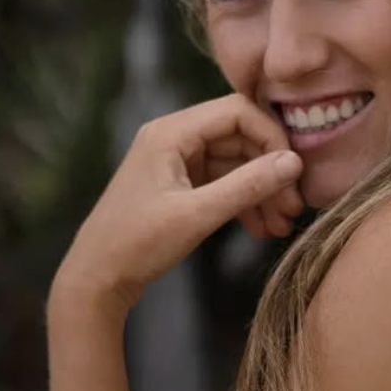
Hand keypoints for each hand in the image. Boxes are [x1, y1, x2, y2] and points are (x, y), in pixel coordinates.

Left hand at [52, 95, 302, 314]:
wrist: (96, 278)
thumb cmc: (137, 243)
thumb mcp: (197, 215)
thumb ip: (247, 186)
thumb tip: (293, 163)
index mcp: (170, 132)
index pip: (237, 111)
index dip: (271, 136)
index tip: (294, 171)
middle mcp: (174, 139)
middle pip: (239, 138)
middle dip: (270, 171)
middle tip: (293, 207)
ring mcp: (177, 163)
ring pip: (235, 165)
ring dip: (261, 192)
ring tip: (281, 226)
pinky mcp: (180, 187)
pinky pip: (223, 184)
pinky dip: (244, 203)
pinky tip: (261, 229)